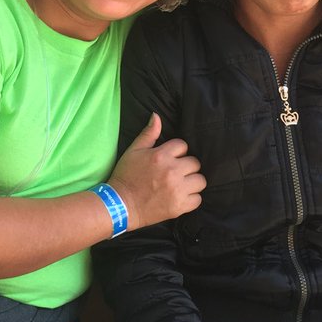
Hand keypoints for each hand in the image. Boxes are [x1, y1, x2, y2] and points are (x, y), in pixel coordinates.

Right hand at [108, 113, 204, 229]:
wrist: (121, 205)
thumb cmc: (126, 176)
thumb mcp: (133, 151)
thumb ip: (148, 133)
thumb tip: (156, 115)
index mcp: (161, 156)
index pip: (183, 146)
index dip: (177, 152)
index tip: (169, 159)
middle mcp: (172, 171)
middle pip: (195, 163)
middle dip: (186, 166)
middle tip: (176, 172)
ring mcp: (178, 190)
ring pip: (200, 181)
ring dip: (192, 181)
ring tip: (181, 184)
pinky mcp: (180, 206)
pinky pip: (198, 199)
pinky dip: (191, 198)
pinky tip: (180, 196)